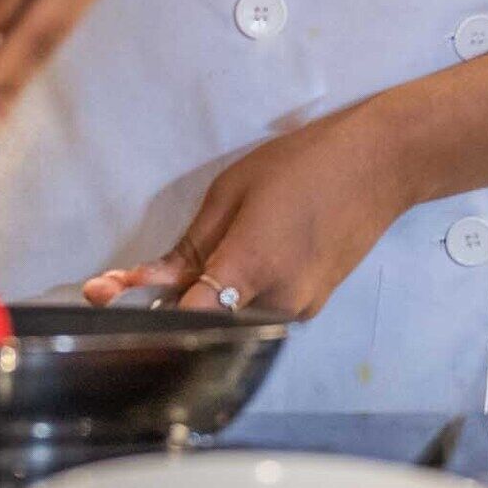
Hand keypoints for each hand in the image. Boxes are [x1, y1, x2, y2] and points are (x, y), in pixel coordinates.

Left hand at [81, 102, 402, 316]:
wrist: (381, 165)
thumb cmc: (304, 163)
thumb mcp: (232, 191)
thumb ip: (190, 247)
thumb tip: (149, 284)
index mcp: (251, 264)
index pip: (188, 316)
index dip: (142, 313)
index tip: (105, 301)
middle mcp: (277, 300)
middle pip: (203, 324)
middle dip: (159, 308)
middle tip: (114, 289)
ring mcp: (298, 309)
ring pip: (228, 323)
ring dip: (193, 305)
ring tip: (158, 281)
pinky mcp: (310, 308)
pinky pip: (254, 314)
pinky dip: (227, 300)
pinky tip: (215, 275)